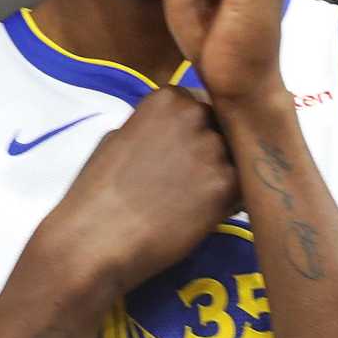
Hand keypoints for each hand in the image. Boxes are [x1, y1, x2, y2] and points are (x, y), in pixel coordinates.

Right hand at [40, 85, 238, 299]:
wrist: (96, 238)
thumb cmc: (97, 192)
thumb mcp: (119, 139)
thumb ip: (156, 128)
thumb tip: (176, 135)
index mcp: (167, 98)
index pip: (203, 106)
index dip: (198, 134)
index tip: (185, 153)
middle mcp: (195, 114)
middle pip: (224, 130)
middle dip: (215, 152)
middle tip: (192, 180)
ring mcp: (213, 148)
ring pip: (235, 160)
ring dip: (223, 177)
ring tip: (194, 201)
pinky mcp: (227, 184)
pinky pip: (241, 190)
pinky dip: (229, 204)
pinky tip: (202, 216)